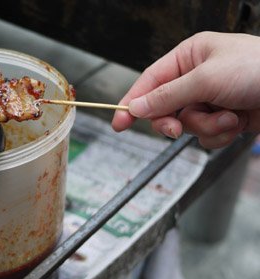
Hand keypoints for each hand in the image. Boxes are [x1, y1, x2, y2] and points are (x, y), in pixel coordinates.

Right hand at [112, 32, 259, 148]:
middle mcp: (198, 77)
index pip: (151, 81)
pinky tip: (237, 122)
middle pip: (165, 108)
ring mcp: (212, 99)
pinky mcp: (225, 117)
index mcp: (190, 57)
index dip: (134, 102)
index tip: (119, 122)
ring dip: (206, 126)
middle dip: (176, 121)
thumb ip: (167, 95)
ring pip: (187, 125)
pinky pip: (206, 134)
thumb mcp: (206, 79)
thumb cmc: (259, 70)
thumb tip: (137, 107)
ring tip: (228, 116)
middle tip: (176, 129)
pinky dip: (220, 133)